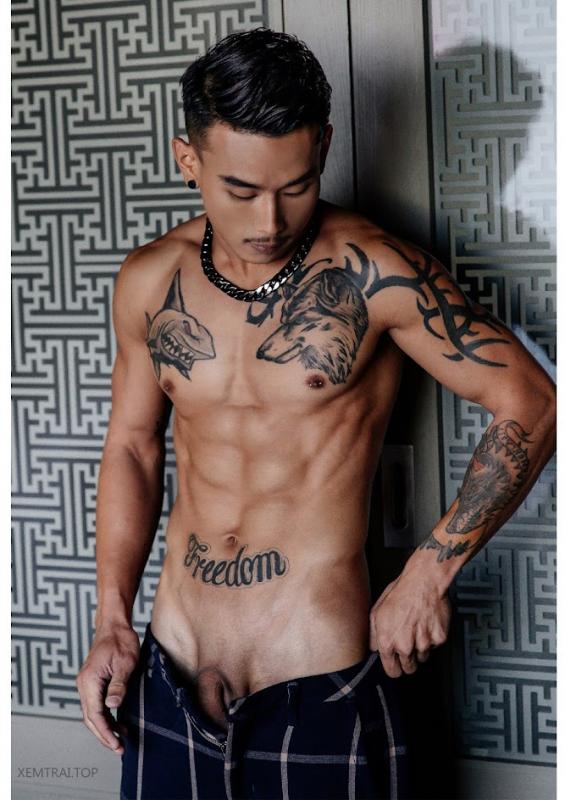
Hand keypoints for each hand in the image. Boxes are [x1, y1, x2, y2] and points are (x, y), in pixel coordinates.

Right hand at [76, 623, 139, 754]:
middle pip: (90, 718)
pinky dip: (106, 716)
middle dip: (103, 735)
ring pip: (93, 713)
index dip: (105, 732)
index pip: (94, 714)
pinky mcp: (93, 682)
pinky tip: (118, 723)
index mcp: (89, 681)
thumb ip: (119, 685)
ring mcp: (87, 683)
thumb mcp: (125, 663)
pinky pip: (96, 704)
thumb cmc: (121, 640)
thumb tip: (113, 707)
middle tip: (119, 748)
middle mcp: (84, 684)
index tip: (116, 744)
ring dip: (105, 727)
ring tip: (120, 740)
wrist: (114, 625)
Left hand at [369, 570, 450, 677]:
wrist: (424, 581)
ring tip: (416, 627)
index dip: (394, 668)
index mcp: (387, 641)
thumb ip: (374, 635)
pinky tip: (426, 622)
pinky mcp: (439, 638)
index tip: (396, 664)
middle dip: (407, 660)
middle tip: (407, 644)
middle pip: (409, 669)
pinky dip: (431, 637)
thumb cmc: (401, 592)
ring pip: (422, 657)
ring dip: (420, 647)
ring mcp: (423, 643)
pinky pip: (434, 645)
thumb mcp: (377, 611)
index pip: (392, 671)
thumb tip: (373, 648)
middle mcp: (405, 645)